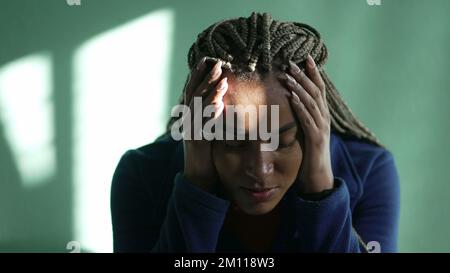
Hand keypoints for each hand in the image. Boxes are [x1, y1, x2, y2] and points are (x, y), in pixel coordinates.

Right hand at [183, 58, 227, 192]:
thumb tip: (219, 99)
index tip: (207, 60)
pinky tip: (220, 105)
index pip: (192, 90)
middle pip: (195, 95)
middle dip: (206, 78)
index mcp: (190, 115)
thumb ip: (210, 115)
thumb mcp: (207, 129)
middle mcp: (188, 121)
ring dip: (211, 93)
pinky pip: (204, 126)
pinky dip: (211, 114)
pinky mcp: (197, 143)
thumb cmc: (206, 152)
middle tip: (218, 63)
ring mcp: (191, 131)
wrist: (198, 176)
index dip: (198, 74)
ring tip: (223, 81)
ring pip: (199, 108)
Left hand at [279, 55, 333, 193]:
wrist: (319, 176)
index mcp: (322, 115)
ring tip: (288, 76)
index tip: (306, 58)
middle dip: (304, 76)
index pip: (319, 89)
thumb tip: (292, 104)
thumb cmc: (310, 154)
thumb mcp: (307, 132)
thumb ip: (303, 118)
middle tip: (292, 62)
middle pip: (316, 92)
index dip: (314, 73)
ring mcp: (322, 128)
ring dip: (299, 88)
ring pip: (312, 103)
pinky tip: (292, 98)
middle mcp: (324, 118)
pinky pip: (308, 120)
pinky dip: (301, 107)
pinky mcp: (316, 139)